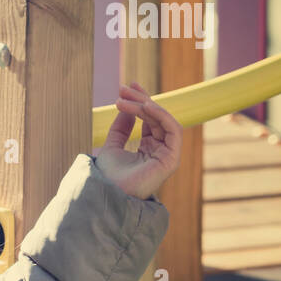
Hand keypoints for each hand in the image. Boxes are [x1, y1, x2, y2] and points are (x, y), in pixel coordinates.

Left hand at [92, 82, 181, 200]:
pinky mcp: (172, 159)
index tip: (125, 87)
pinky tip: (145, 106)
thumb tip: (127, 106)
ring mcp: (167, 154)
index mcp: (148, 148)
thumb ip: (121, 127)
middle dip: (140, 99)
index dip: (139, 101)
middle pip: (156, 117)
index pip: (149, 119)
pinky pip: (173, 130)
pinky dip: (161, 115)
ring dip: (145, 105)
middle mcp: (160, 150)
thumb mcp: (112, 146)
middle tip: (123, 88)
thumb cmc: (108, 176)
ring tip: (125, 99)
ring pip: (163, 120)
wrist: (107, 193)